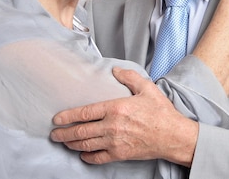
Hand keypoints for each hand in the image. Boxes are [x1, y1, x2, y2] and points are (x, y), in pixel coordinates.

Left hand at [51, 67, 197, 166]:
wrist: (173, 136)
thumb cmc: (161, 113)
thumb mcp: (147, 88)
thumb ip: (129, 77)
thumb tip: (115, 70)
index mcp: (116, 108)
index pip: (85, 113)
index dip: (68, 116)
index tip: (57, 118)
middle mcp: (112, 126)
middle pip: (81, 131)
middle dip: (64, 133)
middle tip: (54, 134)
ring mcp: (115, 142)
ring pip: (86, 145)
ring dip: (72, 144)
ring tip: (64, 142)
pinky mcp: (120, 154)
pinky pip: (98, 158)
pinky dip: (87, 157)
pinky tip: (83, 154)